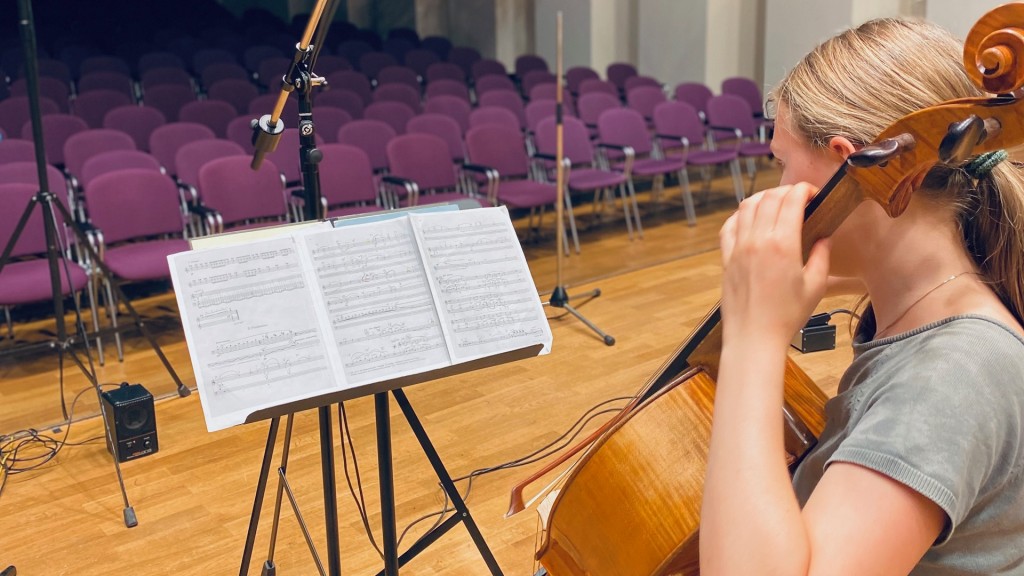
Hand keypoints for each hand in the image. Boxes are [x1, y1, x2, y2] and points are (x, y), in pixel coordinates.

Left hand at [719, 183, 830, 348]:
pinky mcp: (726, 258)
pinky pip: (728, 226)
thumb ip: (821, 256)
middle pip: (769, 198)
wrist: (754, 336)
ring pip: (746, 207)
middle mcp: (756, 240)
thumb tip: (823, 238)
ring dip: (762, 198)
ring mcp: (738, 248)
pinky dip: (739, 216)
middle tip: (797, 198)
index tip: (812, 193)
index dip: (803, 190)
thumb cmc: (786, 316)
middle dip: (785, 191)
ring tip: (775, 204)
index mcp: (782, 244)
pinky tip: (749, 220)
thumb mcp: (815, 286)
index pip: (791, 200)